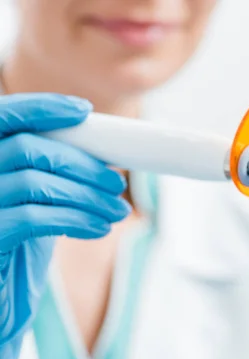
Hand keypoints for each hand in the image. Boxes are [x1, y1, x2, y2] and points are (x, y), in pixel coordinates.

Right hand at [0, 93, 130, 358]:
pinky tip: (98, 228)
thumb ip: (50, 172)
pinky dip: (76, 219)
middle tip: (116, 183)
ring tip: (115, 210)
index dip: (44, 108)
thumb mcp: (31, 197)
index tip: (85, 111)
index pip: (5, 116)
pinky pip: (35, 219)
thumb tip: (101, 157)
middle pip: (29, 149)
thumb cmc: (15, 239)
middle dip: (82, 164)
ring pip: (36, 182)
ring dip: (87, 195)